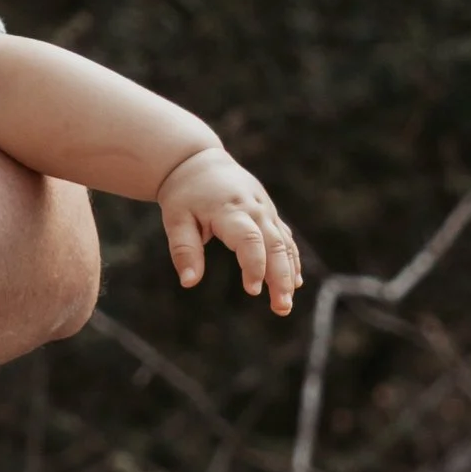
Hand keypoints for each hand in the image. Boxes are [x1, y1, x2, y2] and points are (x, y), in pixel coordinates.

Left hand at [157, 144, 301, 317]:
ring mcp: (265, 210)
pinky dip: (291, 260)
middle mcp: (254, 208)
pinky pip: (285, 238)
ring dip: (289, 274)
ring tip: (285, 304)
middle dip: (280, 277)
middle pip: (274, 245)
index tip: (253, 290)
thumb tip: (188, 282)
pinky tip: (294, 283)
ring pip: (284, 243)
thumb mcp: (176, 220)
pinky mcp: (269, 213)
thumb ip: (183, 250)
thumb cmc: (185, 195)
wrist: (200, 163)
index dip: (254, 265)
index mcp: (229, 209)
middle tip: (281, 307)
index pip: (249, 239)